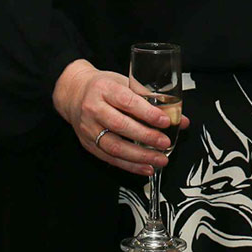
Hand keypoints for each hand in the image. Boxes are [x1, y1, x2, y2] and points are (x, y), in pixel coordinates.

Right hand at [52, 59, 188, 176]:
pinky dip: (130, 166)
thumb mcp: (124, 82)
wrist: (72, 93)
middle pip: (121, 126)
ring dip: (140, 156)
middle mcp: (94, 108)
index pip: (127, 102)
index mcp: (105, 89)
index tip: (165, 121)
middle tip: (165, 143)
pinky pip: (110, 158)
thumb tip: (179, 117)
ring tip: (159, 160)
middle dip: (146, 136)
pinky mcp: (88, 144)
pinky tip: (146, 168)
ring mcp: (89, 128)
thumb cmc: (103, 86)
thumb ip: (151, 99)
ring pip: (115, 146)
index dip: (147, 113)